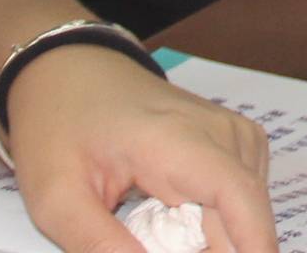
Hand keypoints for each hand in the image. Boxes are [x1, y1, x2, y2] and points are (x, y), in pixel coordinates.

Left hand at [2, 46, 277, 252]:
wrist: (69, 72)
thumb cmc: (58, 128)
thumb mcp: (55, 197)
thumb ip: (97, 246)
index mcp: (177, 140)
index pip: (240, 201)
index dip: (251, 251)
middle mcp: (222, 132)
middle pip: (242, 220)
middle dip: (206, 251)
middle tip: (136, 235)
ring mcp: (235, 134)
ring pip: (245, 216)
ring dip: (209, 242)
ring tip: (147, 225)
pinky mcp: (237, 141)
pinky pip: (240, 203)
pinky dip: (213, 225)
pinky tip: (173, 220)